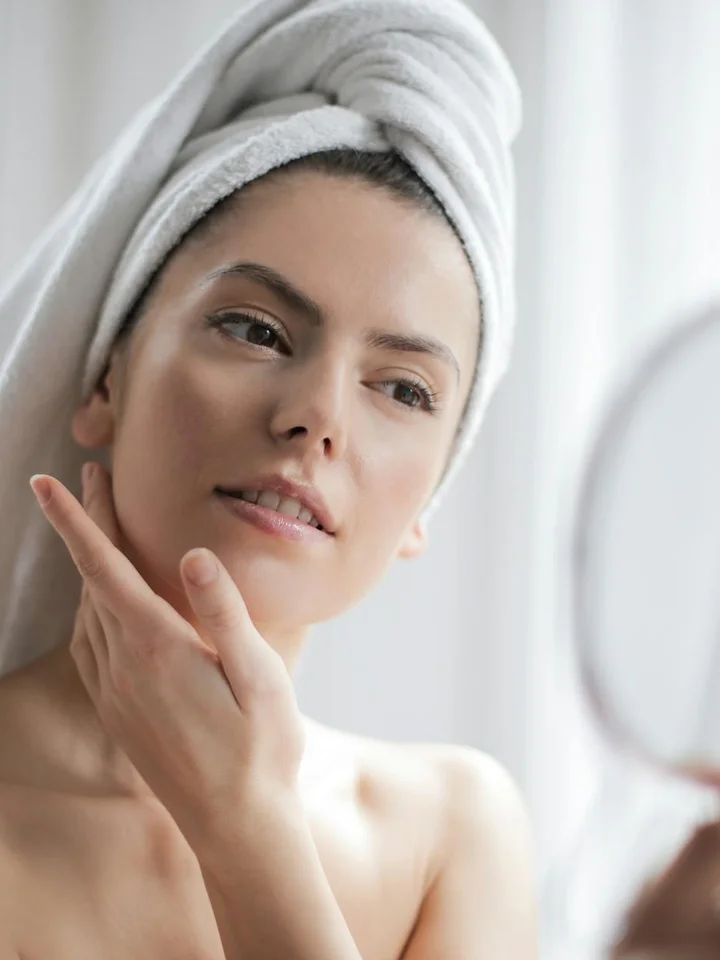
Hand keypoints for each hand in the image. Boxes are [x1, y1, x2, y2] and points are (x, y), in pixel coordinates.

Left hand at [29, 464, 305, 835]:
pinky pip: (88, 645)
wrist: (237, 825)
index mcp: (158, 649)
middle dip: (86, 526)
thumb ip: (225, 614)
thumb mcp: (260, 677)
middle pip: (92, 581)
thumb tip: (195, 554)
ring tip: (98, 530)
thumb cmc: (260, 749)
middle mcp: (124, 667)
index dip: (76, 521)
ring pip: (86, 612)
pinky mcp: (117, 712)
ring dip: (87, 565)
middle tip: (88, 479)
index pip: (105, 569)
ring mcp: (115, 693)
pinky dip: (89, 607)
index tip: (46, 483)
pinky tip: (102, 603)